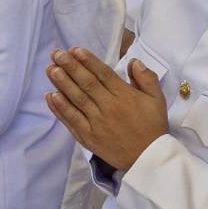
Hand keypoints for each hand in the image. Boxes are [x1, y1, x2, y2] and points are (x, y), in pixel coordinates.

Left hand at [45, 49, 166, 170]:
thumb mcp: (157, 99)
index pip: (103, 74)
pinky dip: (61, 108)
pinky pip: (72, 120)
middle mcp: (108, 107)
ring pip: (76, 99)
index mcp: (125, 96)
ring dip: (62, 83)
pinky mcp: (88, 137)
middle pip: (86, 83)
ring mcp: (96, 123)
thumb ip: (146, 78)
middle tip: (57, 54)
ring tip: (50, 69)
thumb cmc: (152, 127)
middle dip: (70, 67)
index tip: (75, 50)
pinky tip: (51, 96)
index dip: (88, 61)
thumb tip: (133, 61)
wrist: (147, 158)